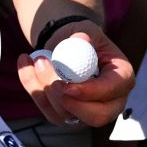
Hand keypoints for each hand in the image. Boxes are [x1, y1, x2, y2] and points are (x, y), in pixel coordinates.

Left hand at [16, 25, 134, 126]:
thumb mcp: (84, 30)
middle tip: (51, 83)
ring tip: (36, 58)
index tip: (67, 86)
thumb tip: (81, 40)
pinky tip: (25, 65)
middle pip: (95, 117)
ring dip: (44, 88)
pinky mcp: (65, 116)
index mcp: (121, 78)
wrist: (67, 46)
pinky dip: (32, 88)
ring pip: (65, 114)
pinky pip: (47, 110)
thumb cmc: (81, 39)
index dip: (90, 92)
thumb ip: (84, 34)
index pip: (111, 92)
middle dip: (68, 101)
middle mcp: (109, 102)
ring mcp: (87, 113)